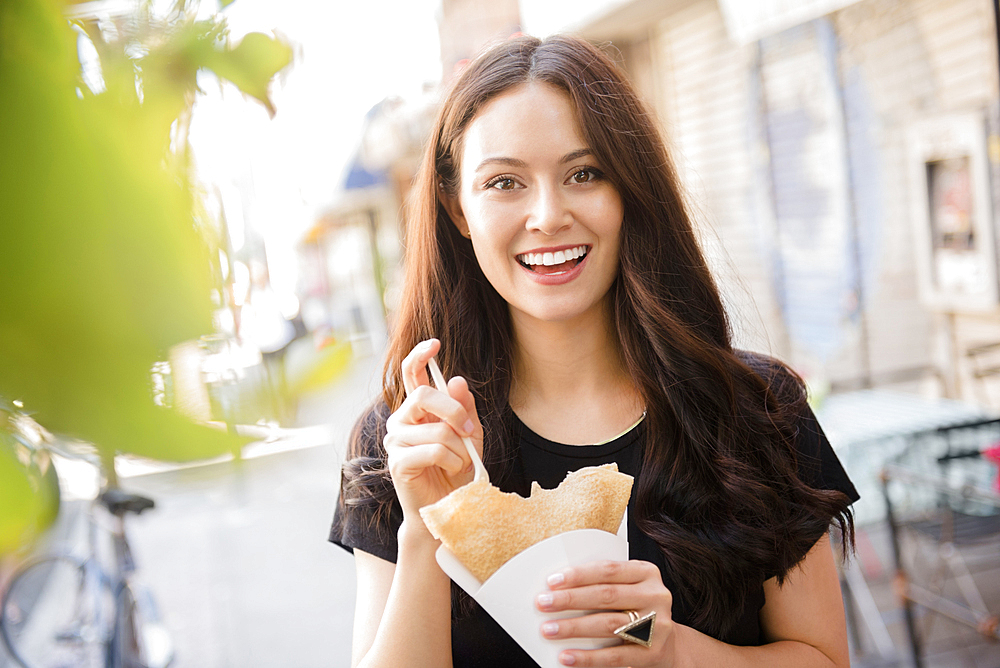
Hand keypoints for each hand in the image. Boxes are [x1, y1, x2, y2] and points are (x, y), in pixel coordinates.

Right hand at [383, 339, 483, 520]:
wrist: (449, 507)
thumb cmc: (458, 471)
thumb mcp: (471, 436)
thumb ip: (465, 409)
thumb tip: (456, 380)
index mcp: (417, 410)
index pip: (411, 374)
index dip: (419, 355)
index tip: (435, 343)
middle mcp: (401, 420)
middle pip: (425, 395)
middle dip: (455, 411)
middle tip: (469, 432)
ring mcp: (396, 440)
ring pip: (437, 429)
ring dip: (459, 449)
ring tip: (460, 462)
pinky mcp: (398, 462)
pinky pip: (433, 450)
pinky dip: (451, 461)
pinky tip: (450, 470)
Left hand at [536, 559, 676, 666]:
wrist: (670, 644)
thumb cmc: (639, 610)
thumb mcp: (629, 588)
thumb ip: (604, 584)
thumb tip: (559, 588)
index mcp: (647, 573)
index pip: (608, 570)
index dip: (579, 575)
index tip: (552, 581)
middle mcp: (655, 596)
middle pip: (606, 595)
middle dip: (570, 599)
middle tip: (543, 603)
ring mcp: (657, 625)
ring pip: (609, 624)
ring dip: (574, 627)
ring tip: (549, 629)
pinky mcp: (653, 653)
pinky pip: (615, 656)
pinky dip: (588, 657)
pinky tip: (568, 656)